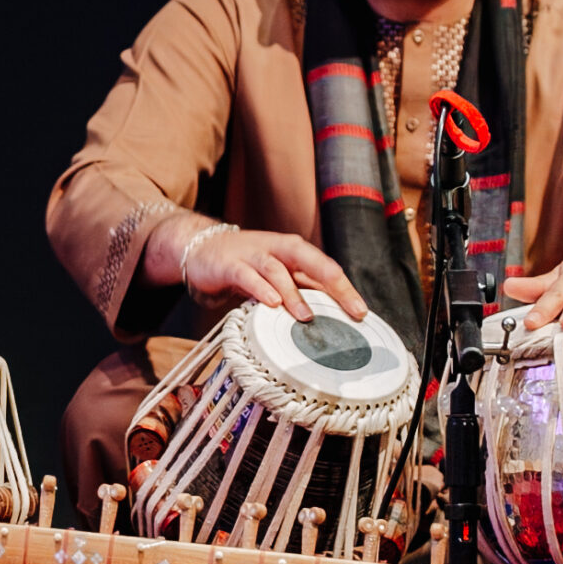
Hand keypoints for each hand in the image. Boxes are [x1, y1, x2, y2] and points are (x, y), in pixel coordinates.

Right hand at [152, 218, 367, 322]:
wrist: (201, 247)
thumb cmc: (245, 264)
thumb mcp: (275, 275)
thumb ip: (298, 288)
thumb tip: (329, 312)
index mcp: (292, 251)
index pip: (324, 268)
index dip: (345, 289)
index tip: (361, 312)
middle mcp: (276, 248)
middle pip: (310, 259)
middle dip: (333, 282)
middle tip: (351, 309)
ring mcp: (252, 255)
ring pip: (277, 269)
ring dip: (293, 293)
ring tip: (306, 316)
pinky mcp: (229, 265)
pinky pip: (247, 276)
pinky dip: (260, 288)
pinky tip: (271, 303)